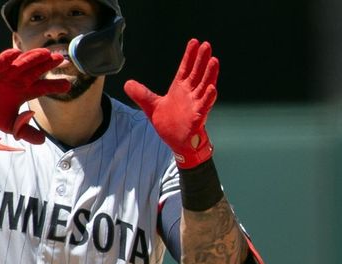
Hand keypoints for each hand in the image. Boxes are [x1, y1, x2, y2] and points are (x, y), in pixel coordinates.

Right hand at [0, 48, 71, 143]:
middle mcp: (18, 81)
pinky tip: (16, 53)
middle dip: (48, 65)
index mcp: (24, 92)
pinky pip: (1, 64)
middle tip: (61, 58)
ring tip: (45, 53)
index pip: (43, 87)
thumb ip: (26, 132)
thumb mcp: (11, 126)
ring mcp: (6, 75)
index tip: (68, 85)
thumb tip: (42, 141)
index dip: (55, 86)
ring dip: (33, 58)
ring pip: (22, 64)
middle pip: (36, 71)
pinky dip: (7, 59)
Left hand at [124, 39, 218, 167]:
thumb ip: (141, 94)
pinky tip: (213, 88)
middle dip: (202, 60)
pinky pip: (205, 106)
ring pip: (205, 86)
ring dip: (210, 74)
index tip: (194, 42)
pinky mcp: (198, 117)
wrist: (177, 143)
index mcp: (180, 89)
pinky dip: (209, 97)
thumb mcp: (151, 107)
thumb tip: (127, 84)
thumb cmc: (169, 124)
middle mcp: (190, 94)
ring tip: (214, 60)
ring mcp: (195, 104)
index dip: (189, 56)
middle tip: (207, 44)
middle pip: (197, 73)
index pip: (186, 69)